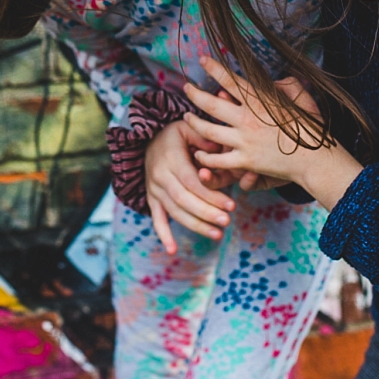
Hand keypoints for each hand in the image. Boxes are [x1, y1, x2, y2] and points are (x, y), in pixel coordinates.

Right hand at [145, 119, 235, 253]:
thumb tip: (219, 150)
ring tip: (217, 235)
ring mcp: (154, 189)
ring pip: (174, 211)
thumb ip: (204, 139)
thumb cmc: (175, 134)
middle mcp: (159, 175)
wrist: (147, 139)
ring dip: (195, 225)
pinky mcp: (152, 198)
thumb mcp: (189, 128)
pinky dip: (163, 235)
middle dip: (206, 212)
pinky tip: (172, 250)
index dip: (210, 195)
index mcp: (170, 158)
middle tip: (226, 222)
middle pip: (184, 199)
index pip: (192, 182)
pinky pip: (156, 218)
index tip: (231, 205)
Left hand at [182, 56, 362, 210]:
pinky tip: (199, 153)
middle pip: (210, 104)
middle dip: (194, 94)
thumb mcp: (302, 98)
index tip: (202, 59)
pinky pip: (217, 159)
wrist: (316, 159)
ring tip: (185, 117)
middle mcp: (247, 119)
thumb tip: (277, 80)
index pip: (230, 80)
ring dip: (193, 123)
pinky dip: (205, 157)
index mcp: (260, 101)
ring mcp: (244, 141)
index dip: (214, 68)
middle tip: (186, 87)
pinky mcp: (245, 162)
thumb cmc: (311, 128)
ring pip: (207, 131)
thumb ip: (287, 85)